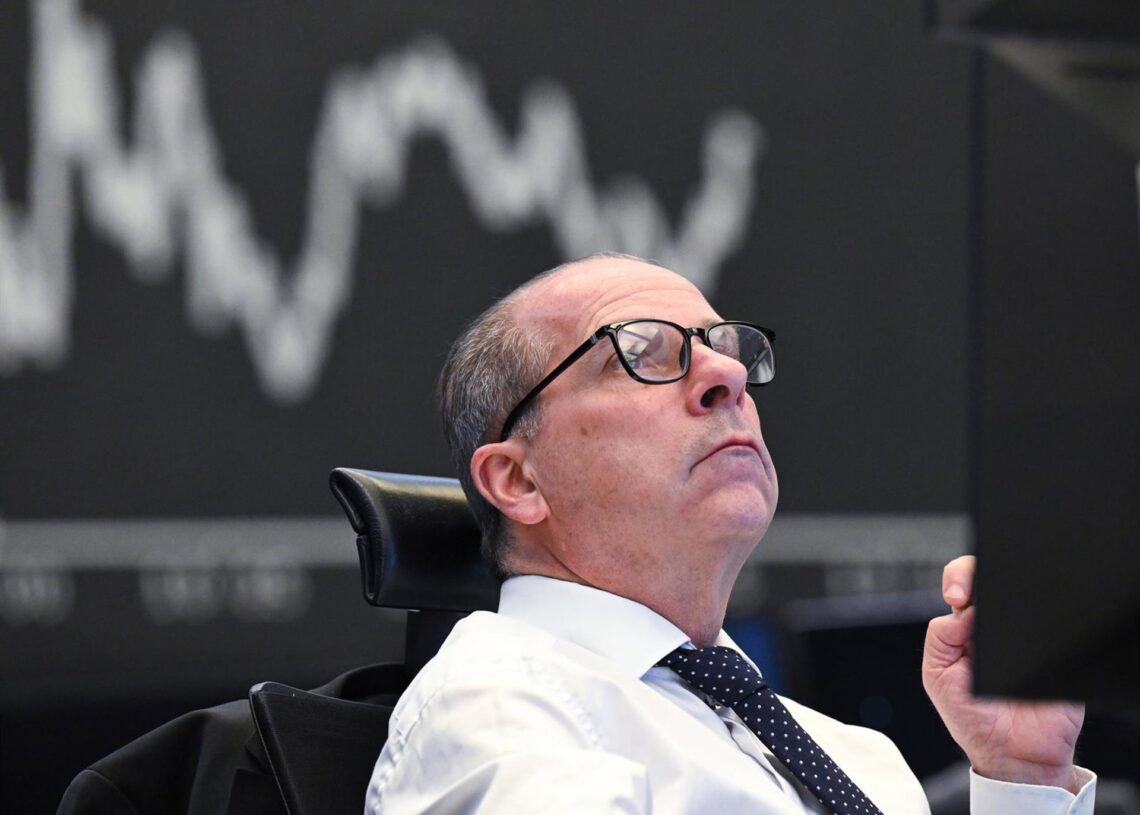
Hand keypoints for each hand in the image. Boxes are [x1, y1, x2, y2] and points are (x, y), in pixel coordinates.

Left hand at [922, 555, 1085, 791]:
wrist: (1015, 756)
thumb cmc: (973, 717)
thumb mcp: (938, 677)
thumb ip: (939, 640)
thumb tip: (960, 612)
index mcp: (968, 627)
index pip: (965, 585)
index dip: (960, 578)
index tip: (957, 595)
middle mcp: (999, 625)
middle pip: (994, 579)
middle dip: (979, 575)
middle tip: (970, 595)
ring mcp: (1030, 636)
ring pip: (1026, 596)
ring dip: (1011, 597)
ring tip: (999, 618)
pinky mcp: (1057, 651)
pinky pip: (1056, 626)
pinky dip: (1044, 622)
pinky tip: (1029, 635)